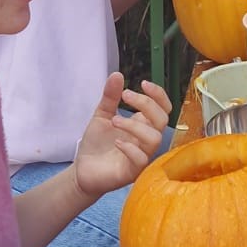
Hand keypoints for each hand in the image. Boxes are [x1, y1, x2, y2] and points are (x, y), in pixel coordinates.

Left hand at [71, 74, 168, 199]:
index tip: (142, 83)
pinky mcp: (132, 172)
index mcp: (143, 125)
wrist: (82, 170)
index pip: (164, 108)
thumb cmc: (97, 145)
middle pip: (163, 120)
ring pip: (154, 139)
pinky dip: (129, 148)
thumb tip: (117, 74)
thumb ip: (110, 97)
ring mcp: (141, 156)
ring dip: (135, 126)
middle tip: (125, 96)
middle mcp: (145, 140)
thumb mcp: (101, 115)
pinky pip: (141, 160)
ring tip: (114, 121)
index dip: (158, 95)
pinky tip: (115, 142)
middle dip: (146, 104)